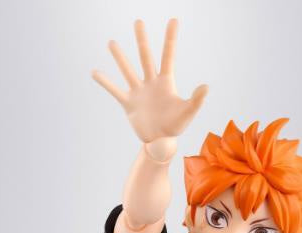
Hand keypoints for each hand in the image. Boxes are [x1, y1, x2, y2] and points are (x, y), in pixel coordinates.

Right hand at [91, 19, 207, 143]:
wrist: (161, 143)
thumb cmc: (176, 127)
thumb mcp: (187, 112)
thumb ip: (196, 100)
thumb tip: (206, 87)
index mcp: (167, 82)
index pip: (168, 56)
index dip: (170, 39)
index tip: (173, 20)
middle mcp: (151, 82)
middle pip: (146, 57)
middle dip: (142, 40)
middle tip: (138, 21)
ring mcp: (139, 91)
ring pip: (128, 70)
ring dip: (120, 57)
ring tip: (111, 43)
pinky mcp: (129, 103)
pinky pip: (115, 90)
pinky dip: (106, 82)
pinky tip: (95, 72)